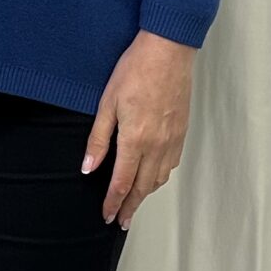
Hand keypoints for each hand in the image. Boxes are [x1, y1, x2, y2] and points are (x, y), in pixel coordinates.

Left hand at [82, 30, 195, 229]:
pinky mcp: (181, 131)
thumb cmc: (136, 70)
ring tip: (135, 203)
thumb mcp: (107, 103)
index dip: (112, 203)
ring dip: (146, 194)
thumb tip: (88, 168)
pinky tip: (154, 176)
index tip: (106, 215)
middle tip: (121, 220)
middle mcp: (157, 145)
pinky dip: (161, 177)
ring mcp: (172, 139)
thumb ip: (98, 140)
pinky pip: (172, 164)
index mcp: (135, 140)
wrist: (168, 50)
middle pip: (143, 187)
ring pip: (159, 178)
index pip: (122, 183)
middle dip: (130, 207)